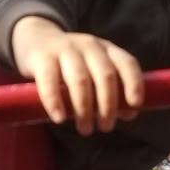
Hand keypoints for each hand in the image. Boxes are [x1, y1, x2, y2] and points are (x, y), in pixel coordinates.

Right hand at [11, 16, 143, 134]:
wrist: (34, 39)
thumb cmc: (71, 65)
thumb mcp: (94, 72)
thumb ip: (112, 91)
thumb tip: (130, 114)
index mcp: (107, 50)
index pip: (127, 63)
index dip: (134, 83)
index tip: (135, 105)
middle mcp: (89, 46)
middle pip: (105, 75)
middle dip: (108, 105)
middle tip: (106, 128)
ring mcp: (66, 49)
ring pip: (80, 79)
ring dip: (85, 108)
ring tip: (85, 129)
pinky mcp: (43, 57)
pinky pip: (50, 80)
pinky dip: (56, 101)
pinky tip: (60, 118)